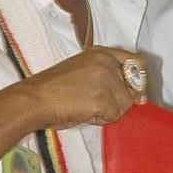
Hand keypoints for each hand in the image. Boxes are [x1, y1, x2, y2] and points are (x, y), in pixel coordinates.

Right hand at [18, 46, 145, 128]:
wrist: (33, 100)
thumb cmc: (52, 89)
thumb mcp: (82, 69)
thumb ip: (107, 75)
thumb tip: (137, 94)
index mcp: (100, 53)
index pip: (136, 62)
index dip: (139, 79)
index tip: (137, 92)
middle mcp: (106, 62)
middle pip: (134, 86)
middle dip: (121, 99)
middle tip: (98, 103)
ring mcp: (106, 79)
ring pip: (125, 103)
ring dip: (109, 111)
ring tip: (86, 107)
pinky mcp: (103, 98)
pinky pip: (114, 115)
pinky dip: (101, 119)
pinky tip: (84, 113)